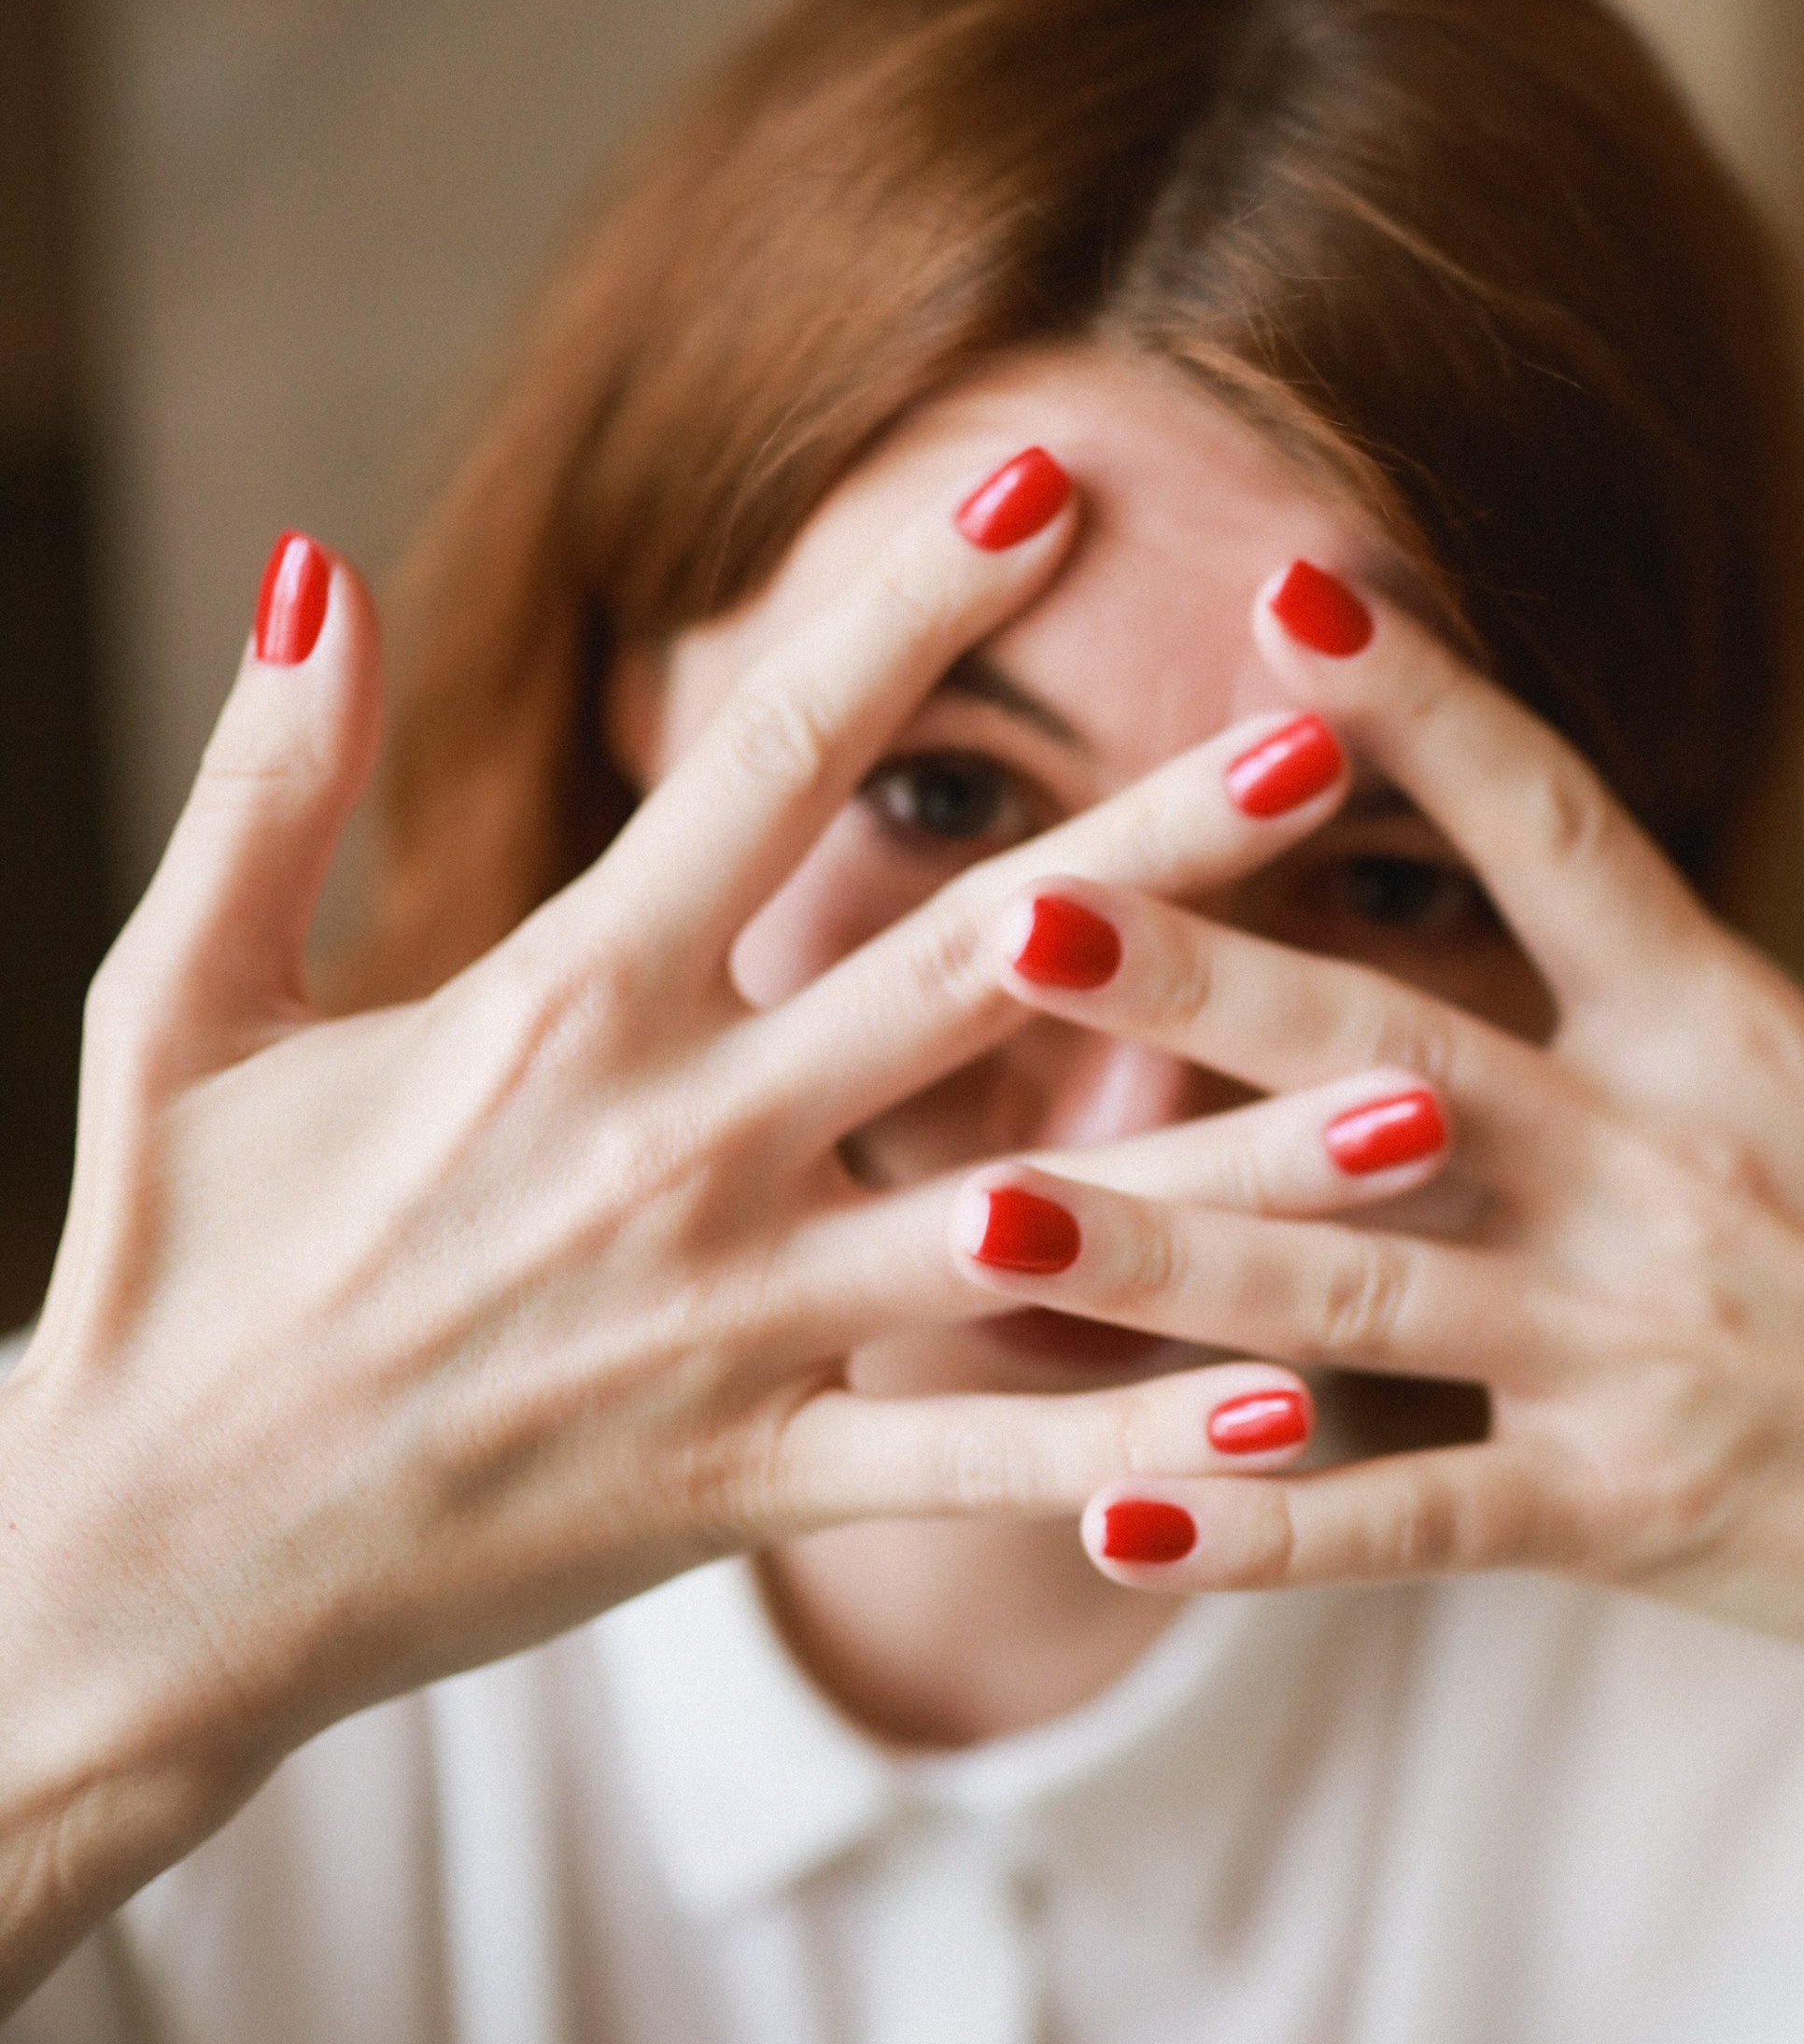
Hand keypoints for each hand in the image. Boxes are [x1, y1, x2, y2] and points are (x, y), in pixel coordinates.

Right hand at [0, 481, 1348, 1998]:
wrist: (137, 1567)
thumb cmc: (169, 1277)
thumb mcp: (178, 1005)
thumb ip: (266, 785)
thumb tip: (314, 560)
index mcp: (555, 999)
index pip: (764, 756)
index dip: (911, 606)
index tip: (1051, 476)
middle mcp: (673, 1142)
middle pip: (969, 958)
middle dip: (1172, 842)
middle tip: (1350, 730)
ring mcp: (728, 1321)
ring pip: (1033, 1215)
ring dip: (1237, 1151)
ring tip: (1426, 1092)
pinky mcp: (745, 1480)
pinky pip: (972, 1455)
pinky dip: (1132, 1440)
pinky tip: (1297, 1403)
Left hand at [948, 569, 1803, 2040]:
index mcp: (1729, 1033)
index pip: (1557, 835)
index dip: (1423, 708)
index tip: (1284, 592)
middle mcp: (1656, 1175)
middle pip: (1390, 1053)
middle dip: (1199, 982)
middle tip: (1013, 914)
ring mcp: (1625, 1350)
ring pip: (1353, 1290)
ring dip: (1161, 1249)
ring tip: (978, 1206)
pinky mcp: (1616, 1509)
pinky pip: (1409, 1514)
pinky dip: (1261, 1525)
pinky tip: (1106, 1514)